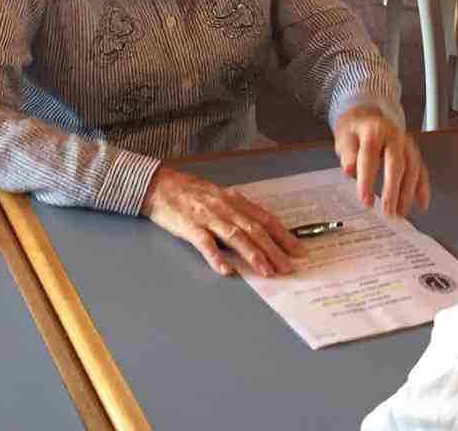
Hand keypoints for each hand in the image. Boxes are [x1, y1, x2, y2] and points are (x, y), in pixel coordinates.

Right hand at [141, 166, 300, 276]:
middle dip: (274, 249)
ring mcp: (207, 217)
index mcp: (234, 200)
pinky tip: (227, 270)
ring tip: (267, 271)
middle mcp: (225, 207)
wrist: (159, 185)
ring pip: (235, 236)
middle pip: (254, 229)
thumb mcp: (218, 196)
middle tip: (288, 267)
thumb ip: (237, 211)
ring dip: (253, 255)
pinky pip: (206, 244)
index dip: (283, 234)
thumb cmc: (190, 192)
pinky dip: (217, 257)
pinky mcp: (190, 226)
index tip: (298, 249)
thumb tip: (259, 230)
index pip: (264, 218)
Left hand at [333, 106, 430, 216]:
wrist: (367, 116)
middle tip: (388, 211)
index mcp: (374, 130)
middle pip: (396, 163)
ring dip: (407, 193)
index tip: (365, 200)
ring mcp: (407, 144)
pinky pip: (421, 170)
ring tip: (400, 213)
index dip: (367, 179)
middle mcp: (394, 136)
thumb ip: (348, 154)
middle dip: (393, 189)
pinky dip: (422, 188)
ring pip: (412, 169)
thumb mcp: (344, 137)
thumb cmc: (355, 130)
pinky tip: (422, 204)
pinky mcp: (413, 152)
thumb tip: (349, 170)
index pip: (370, 155)